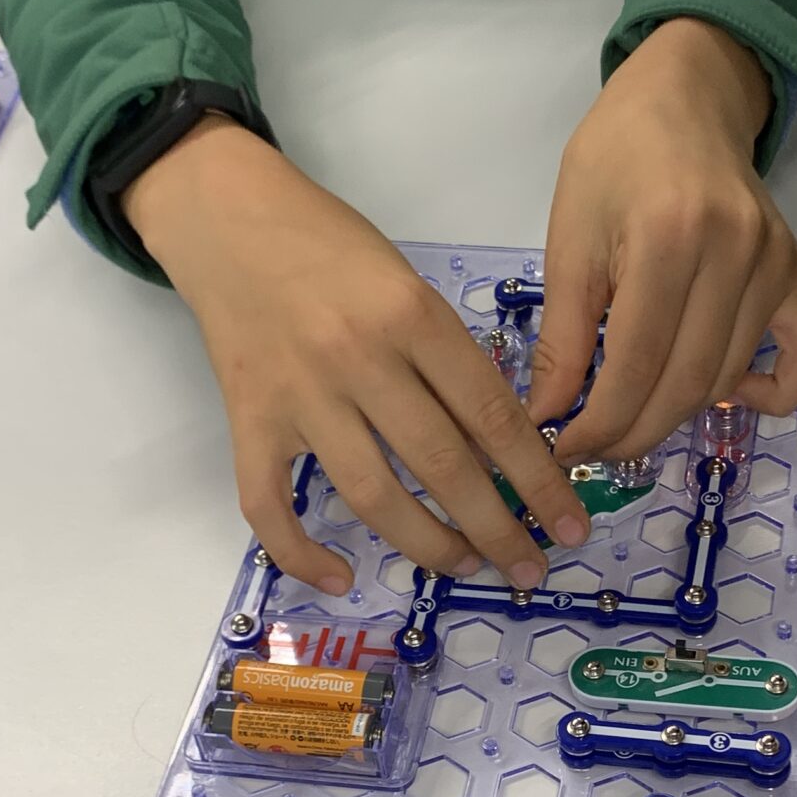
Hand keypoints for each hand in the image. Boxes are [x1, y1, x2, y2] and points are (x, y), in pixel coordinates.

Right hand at [129, 122, 590, 590]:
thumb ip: (446, 357)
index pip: (492, 416)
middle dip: (497, 529)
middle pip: (442, 466)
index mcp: (412, 316)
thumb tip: (495, 445)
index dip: (538, 480)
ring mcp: (300, 396)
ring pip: (372, 496)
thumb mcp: (407, 282)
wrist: (227, 218)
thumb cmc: (330, 245)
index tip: (568, 522)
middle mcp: (359, 359)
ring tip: (465, 567)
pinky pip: (269, 506)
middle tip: (529, 567)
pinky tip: (340, 578)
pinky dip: (301, 553)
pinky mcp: (249, 420)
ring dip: (427, 546)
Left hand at [534, 18, 796, 461]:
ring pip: (729, 378)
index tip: (565, 450)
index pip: (635, 366)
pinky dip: (773, 394)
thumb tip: (547, 418)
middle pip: (687, 384)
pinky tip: (730, 397)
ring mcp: (775, 265)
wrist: (684, 100)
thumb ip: (562, 336)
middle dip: (634, 432)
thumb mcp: (569, 239)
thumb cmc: (614, 161)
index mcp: (667, 239)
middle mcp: (733, 254)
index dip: (599, 424)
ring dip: (680, 414)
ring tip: (635, 414)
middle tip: (595, 448)